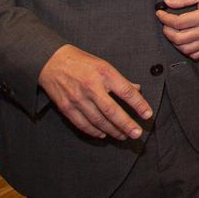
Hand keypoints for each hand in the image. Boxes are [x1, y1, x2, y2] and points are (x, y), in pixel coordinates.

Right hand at [37, 45, 151, 139]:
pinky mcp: (66, 107)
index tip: (148, 114)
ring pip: (98, 121)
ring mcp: (78, 98)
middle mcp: (91, 87)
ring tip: (124, 136)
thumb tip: (137, 89)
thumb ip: (120, 80)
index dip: (139, 104)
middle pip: (112, 110)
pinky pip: (83, 124)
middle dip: (126, 124)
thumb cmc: (81, 62)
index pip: (126, 91)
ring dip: (113, 130)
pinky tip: (104, 135)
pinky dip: (94, 132)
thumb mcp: (103, 65)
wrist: (51, 61)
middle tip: (137, 134)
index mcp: (104, 73)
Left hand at [158, 0, 198, 58]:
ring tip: (173, 32)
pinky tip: (184, 41)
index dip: (165, 18)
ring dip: (175, 42)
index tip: (160, 13)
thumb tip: (167, 2)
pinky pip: (197, 54)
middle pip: (180, 38)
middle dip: (167, 31)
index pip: (179, 22)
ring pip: (186, 49)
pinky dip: (187, 50)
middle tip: (165, 24)